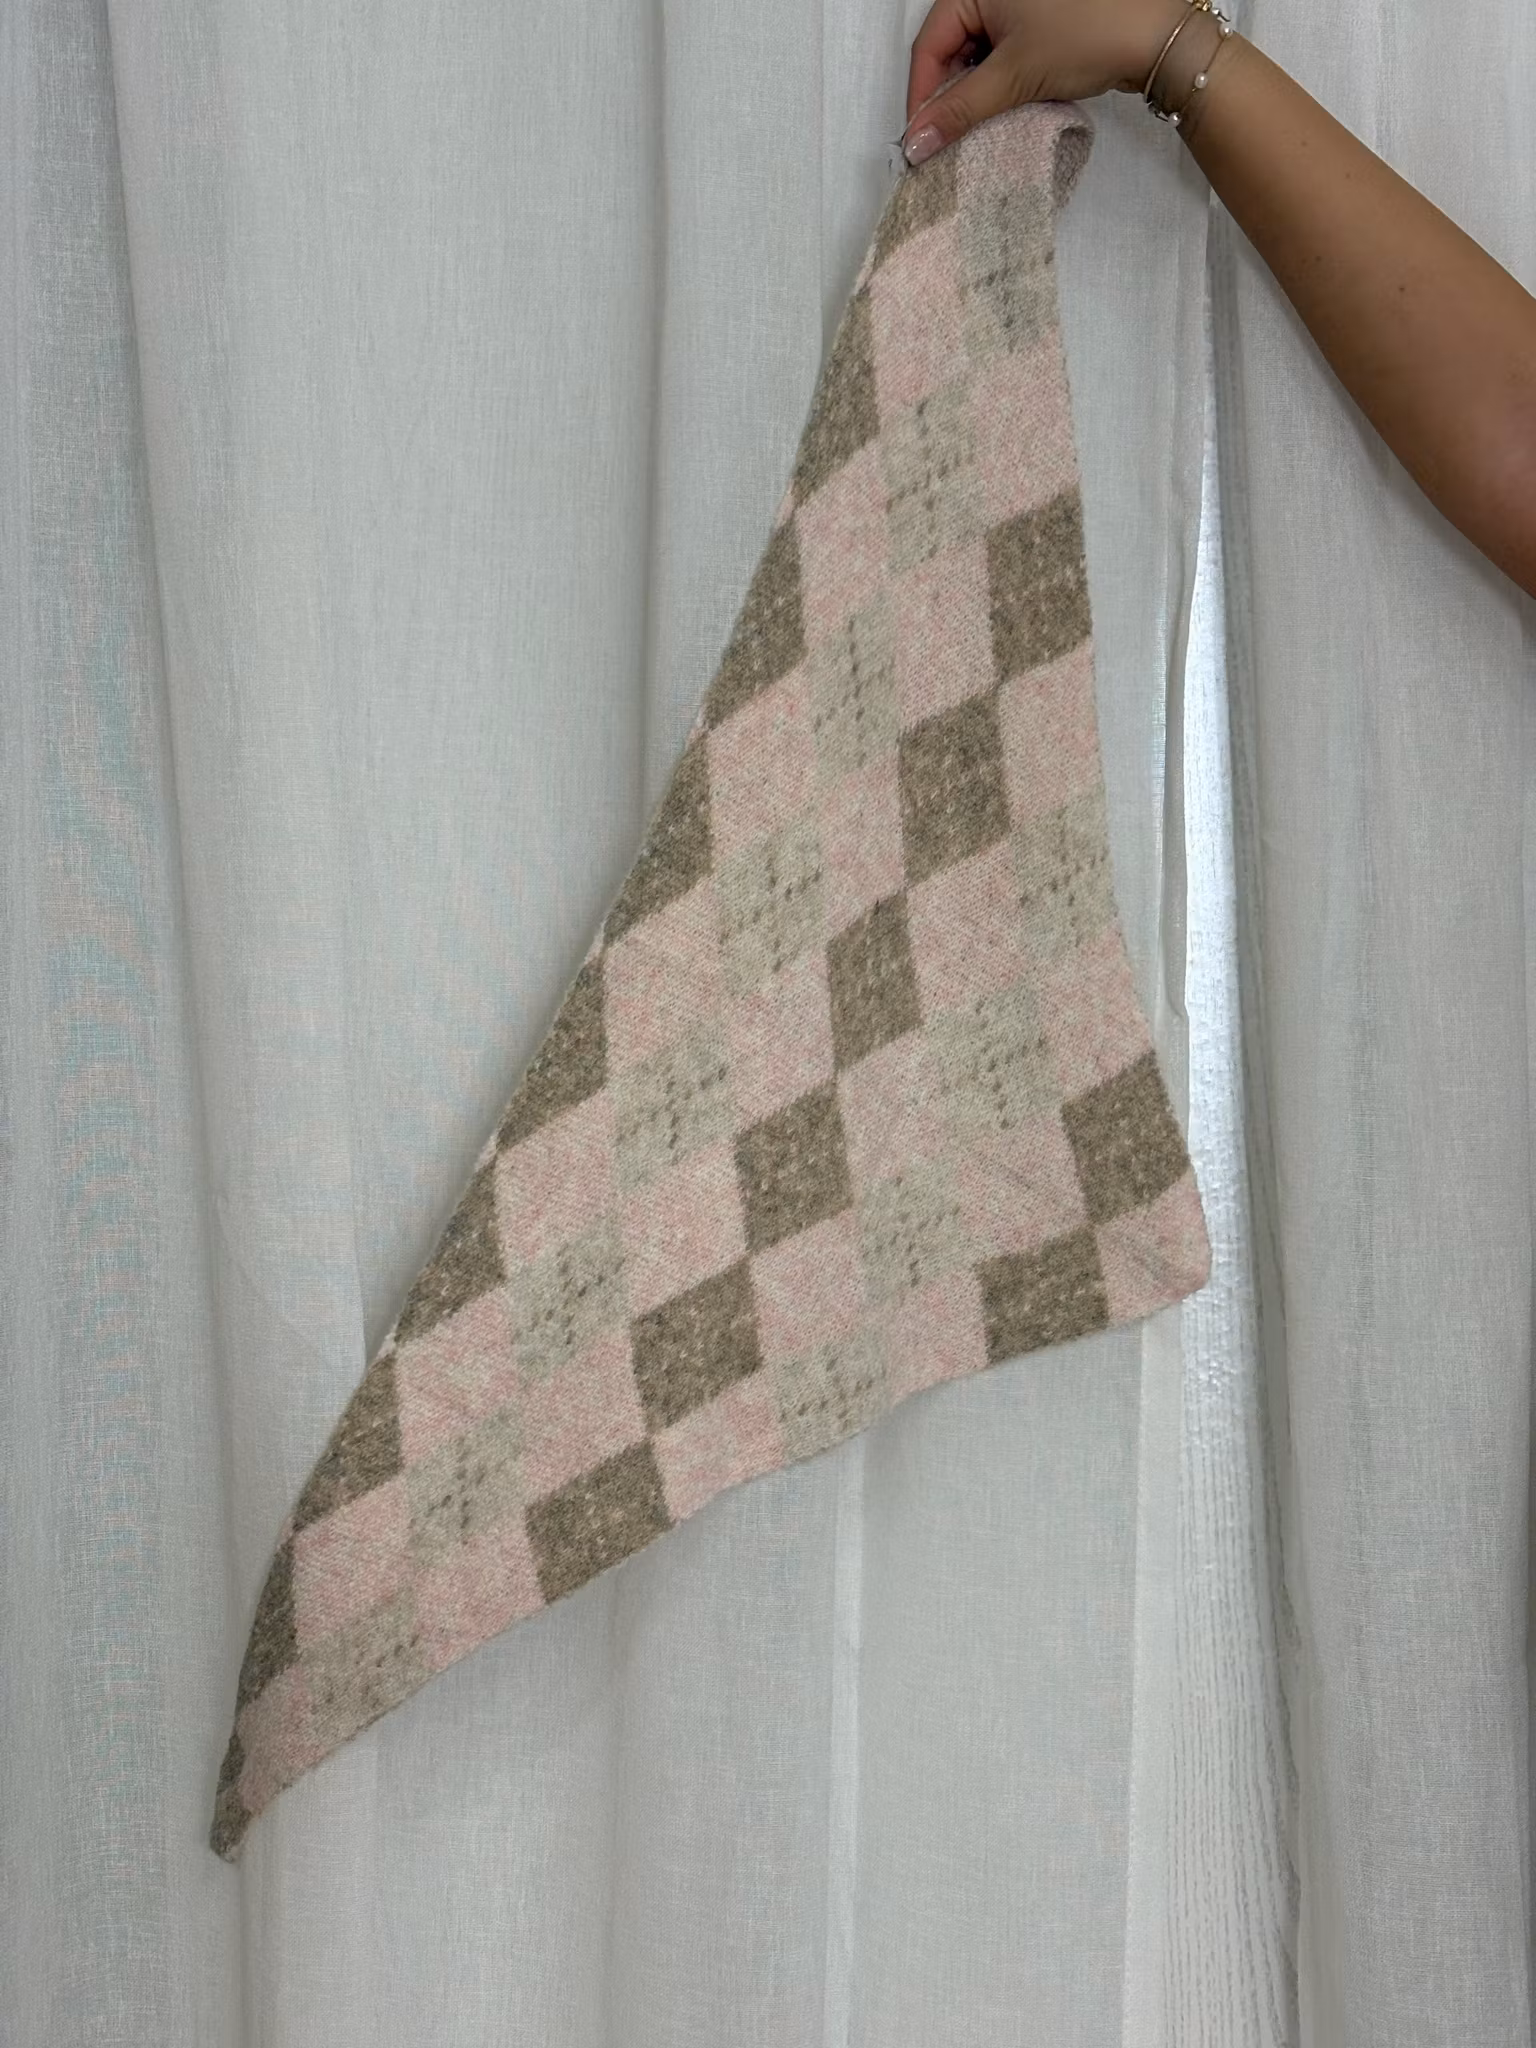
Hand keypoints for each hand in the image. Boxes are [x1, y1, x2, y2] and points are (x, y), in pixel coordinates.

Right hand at [902, 0, 1186, 161]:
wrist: (1155, 35)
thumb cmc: (1088, 36)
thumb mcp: (1014, 76)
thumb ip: (960, 110)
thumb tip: (916, 142)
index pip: (930, 43)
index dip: (922, 94)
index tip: (921, 138)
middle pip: (951, 46)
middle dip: (950, 93)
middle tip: (950, 137)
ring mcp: (1019, 0)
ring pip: (978, 51)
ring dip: (976, 90)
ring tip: (981, 124)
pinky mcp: (1041, 16)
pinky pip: (1004, 50)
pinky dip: (1000, 80)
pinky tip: (1006, 104)